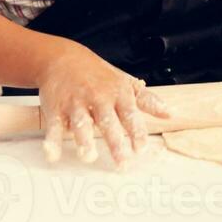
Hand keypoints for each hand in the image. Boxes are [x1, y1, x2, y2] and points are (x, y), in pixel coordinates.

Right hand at [35, 42, 169, 166]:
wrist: (62, 58)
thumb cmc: (98, 75)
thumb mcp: (125, 82)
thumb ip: (147, 100)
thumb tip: (170, 113)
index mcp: (117, 93)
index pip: (130, 114)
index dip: (136, 131)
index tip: (141, 148)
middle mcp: (98, 98)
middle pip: (108, 121)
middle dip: (115, 143)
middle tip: (122, 163)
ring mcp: (76, 103)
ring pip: (81, 123)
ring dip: (84, 140)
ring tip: (89, 157)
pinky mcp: (55, 109)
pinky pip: (54, 126)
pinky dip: (52, 141)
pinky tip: (52, 155)